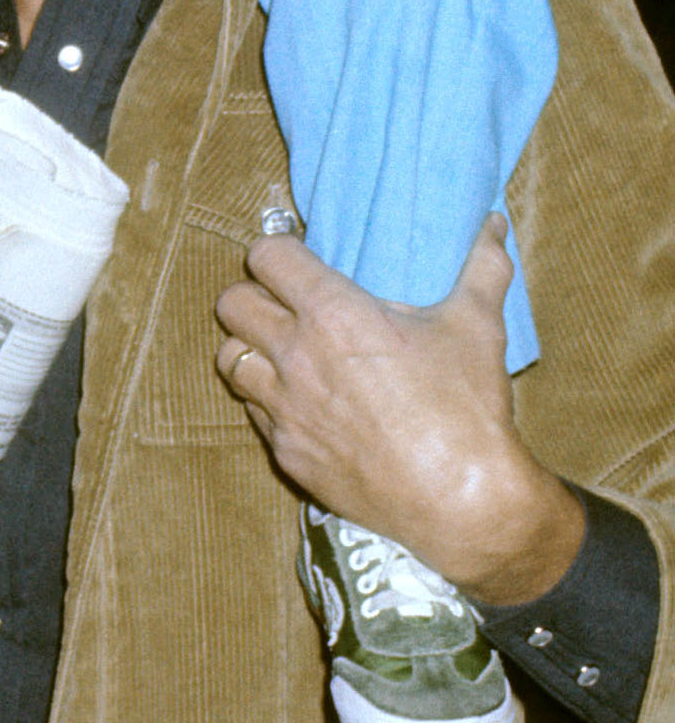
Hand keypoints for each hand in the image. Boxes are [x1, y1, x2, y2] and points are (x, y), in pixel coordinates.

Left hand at [214, 215, 582, 607]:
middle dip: (254, 294)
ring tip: (281, 350)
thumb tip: (493, 223)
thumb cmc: (465, 407)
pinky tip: (299, 400)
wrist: (460, 498)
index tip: (297, 259)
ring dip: (249, 348)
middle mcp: (296, 356)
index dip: (278, 251)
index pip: (267, 257)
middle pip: (232, 303)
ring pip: (229, 359)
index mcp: (333, 314)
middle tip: (284, 303)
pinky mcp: (286, 451)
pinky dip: (267, 399)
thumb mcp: (476, 326)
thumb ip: (481, 266)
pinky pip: (253, 412)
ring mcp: (285, 408)